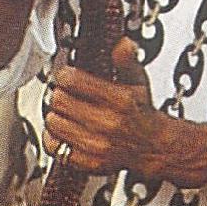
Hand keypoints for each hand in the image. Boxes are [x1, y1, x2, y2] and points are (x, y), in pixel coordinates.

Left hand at [43, 38, 187, 178]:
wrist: (152, 146)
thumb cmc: (142, 114)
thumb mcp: (138, 82)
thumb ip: (127, 61)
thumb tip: (123, 44)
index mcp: (119, 100)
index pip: (73, 81)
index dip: (65, 75)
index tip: (66, 76)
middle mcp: (107, 123)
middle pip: (60, 101)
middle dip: (59, 94)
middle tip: (64, 94)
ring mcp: (97, 145)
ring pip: (54, 123)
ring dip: (56, 115)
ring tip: (65, 113)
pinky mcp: (88, 161)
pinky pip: (56, 148)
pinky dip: (55, 139)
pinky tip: (65, 132)